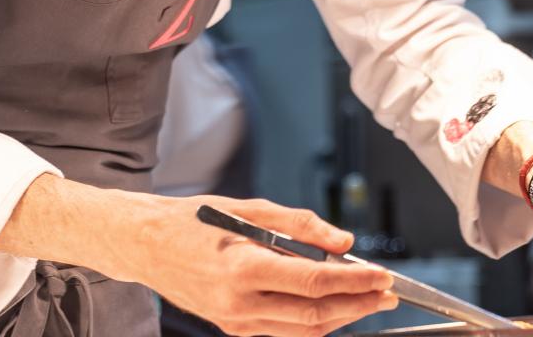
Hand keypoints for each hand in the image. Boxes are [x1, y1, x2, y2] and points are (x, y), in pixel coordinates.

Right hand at [112, 195, 397, 336]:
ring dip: (341, 319)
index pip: (314, 282)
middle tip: (388, 293)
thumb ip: (299, 225)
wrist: (144, 244)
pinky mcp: (231, 328)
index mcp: (242, 266)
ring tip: (368, 301)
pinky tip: (331, 309)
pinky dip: (313, 324)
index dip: (356, 282)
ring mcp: (234, 320)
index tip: (383, 276)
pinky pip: (283, 333)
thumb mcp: (247, 208)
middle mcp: (238, 301)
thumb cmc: (190, 220)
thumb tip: (342, 243)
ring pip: (303, 331)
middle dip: (358, 305)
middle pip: (315, 314)